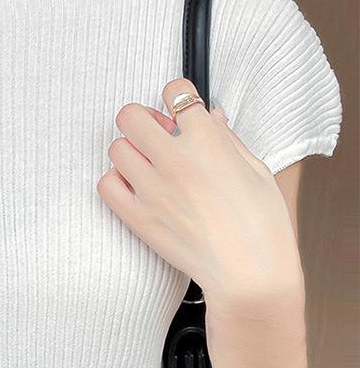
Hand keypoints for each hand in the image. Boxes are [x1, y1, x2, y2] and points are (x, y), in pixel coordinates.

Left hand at [96, 77, 303, 302]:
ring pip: (116, 148)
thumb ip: (227, 138)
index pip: (175, 92)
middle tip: (158, 135)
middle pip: (131, 115)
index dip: (179, 97)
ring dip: (131, 151)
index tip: (182, 110)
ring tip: (150, 166)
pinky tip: (137, 188)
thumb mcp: (256, 170)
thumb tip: (210, 116)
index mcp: (207, 141)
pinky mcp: (138, 217)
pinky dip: (117, 182)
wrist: (250, 274)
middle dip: (144, 119)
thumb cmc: (262, 225)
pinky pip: (106, 185)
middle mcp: (173, 160)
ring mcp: (151, 189)